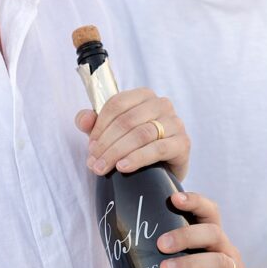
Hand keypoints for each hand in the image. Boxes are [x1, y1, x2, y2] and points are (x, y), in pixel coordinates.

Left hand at [75, 88, 190, 179]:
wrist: (160, 171)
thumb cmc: (132, 146)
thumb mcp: (109, 133)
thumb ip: (92, 123)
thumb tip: (83, 119)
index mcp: (143, 96)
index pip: (116, 104)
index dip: (99, 127)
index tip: (90, 146)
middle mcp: (161, 104)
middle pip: (126, 121)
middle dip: (105, 144)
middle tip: (93, 163)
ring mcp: (175, 122)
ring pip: (140, 134)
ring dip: (116, 153)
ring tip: (102, 168)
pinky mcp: (183, 143)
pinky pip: (158, 149)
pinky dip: (137, 158)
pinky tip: (123, 167)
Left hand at [157, 192, 266, 267]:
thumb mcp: (190, 260)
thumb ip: (168, 248)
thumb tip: (122, 236)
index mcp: (212, 239)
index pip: (209, 213)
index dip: (195, 202)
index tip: (174, 198)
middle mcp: (225, 251)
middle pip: (212, 233)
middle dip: (185, 236)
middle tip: (161, 244)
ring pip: (218, 262)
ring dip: (190, 264)